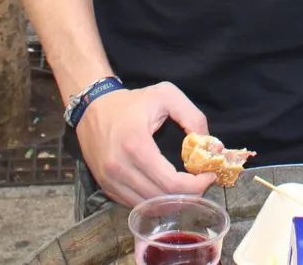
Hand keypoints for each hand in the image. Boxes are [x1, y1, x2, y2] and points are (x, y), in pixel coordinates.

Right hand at [77, 82, 215, 205]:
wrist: (92, 107)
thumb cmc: (131, 102)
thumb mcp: (166, 95)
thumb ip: (192, 116)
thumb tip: (209, 144)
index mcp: (136, 145)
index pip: (171, 182)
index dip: (196, 185)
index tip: (209, 175)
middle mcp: (120, 168)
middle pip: (162, 198)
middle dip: (188, 194)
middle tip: (201, 182)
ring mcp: (110, 180)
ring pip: (148, 206)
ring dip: (171, 201)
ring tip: (185, 186)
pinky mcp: (106, 187)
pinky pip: (134, 205)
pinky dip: (153, 202)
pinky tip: (164, 189)